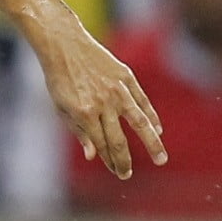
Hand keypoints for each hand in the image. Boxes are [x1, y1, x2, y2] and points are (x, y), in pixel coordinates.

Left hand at [29, 13, 164, 178]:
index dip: (110, 161)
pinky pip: (142, 101)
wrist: (65, 45)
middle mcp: (102, 104)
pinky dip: (151, 117)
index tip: (117, 172)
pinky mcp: (126, 77)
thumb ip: (78, 132)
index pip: (101, 145)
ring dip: (152, 143)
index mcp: (84, 113)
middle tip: (128, 175)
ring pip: (139, 122)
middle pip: (118, 140)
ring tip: (161, 159)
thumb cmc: (60, 79)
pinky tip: (158, 130)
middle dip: (124, 161)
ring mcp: (117, 90)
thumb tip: (93, 156)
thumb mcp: (61, 107)